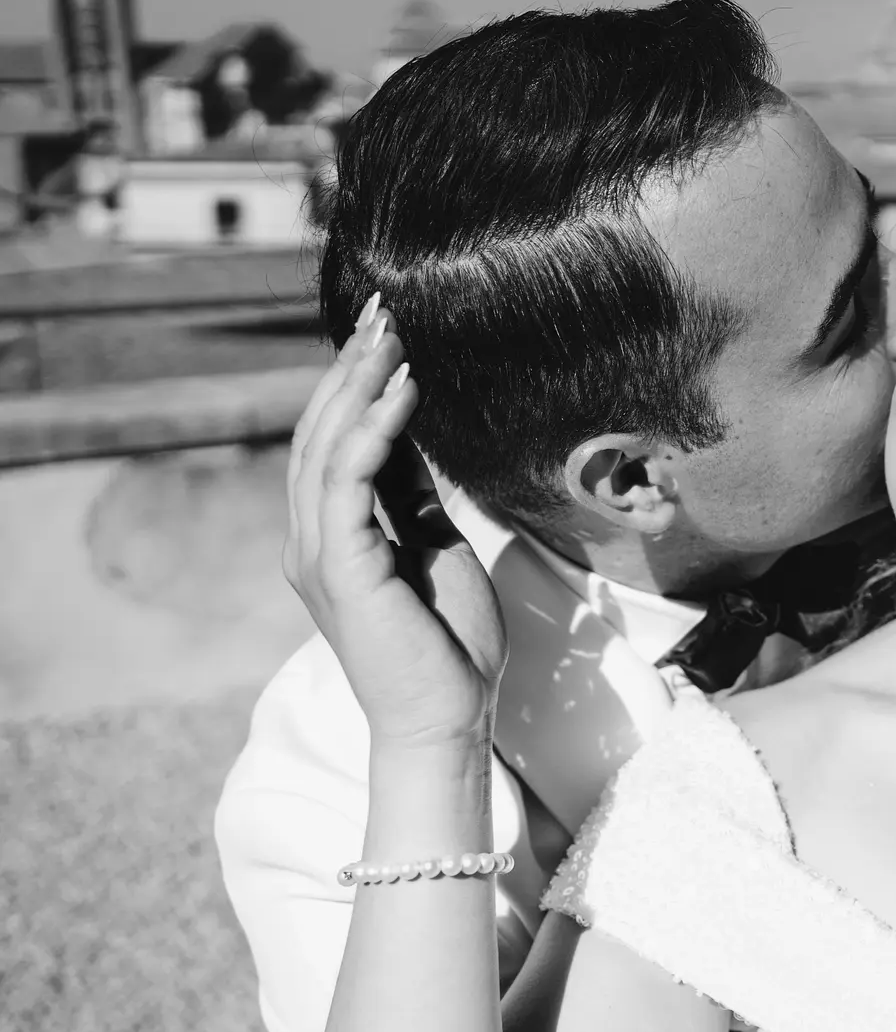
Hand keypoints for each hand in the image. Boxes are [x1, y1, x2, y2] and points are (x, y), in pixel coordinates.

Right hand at [284, 296, 506, 749]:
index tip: (389, 333)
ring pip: (325, 447)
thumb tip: (412, 443)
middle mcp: (312, 541)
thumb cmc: (448, 646)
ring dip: (360, 385)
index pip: (334, 444)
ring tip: (394, 335)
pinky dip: (374, 429)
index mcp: (332, 538)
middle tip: (385, 312)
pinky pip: (348, 481)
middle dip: (351, 368)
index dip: (357, 385)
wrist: (447, 719)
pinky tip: (405, 390)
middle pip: (319, 433)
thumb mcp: (434, 550)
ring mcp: (318, 554)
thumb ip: (413, 500)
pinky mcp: (340, 568)